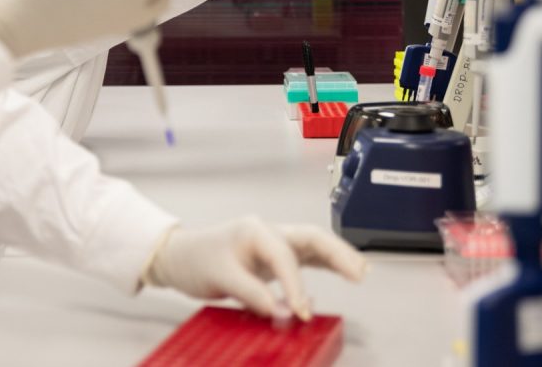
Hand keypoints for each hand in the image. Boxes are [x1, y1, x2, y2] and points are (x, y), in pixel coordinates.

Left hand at [144, 218, 365, 320]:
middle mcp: (268, 232)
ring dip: (338, 257)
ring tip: (361, 273)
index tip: (301, 312)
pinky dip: (326, 264)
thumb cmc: (196, 260)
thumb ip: (252, 294)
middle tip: (359, 274)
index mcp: (254, 230)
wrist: (180, 256)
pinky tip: (344, 272)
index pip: (284, 257)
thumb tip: (282, 312)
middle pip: (312, 238)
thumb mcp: (219, 277)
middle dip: (337, 254)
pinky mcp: (275, 256)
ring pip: (314, 245)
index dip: (296, 286)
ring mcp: (274, 242)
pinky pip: (306, 257)